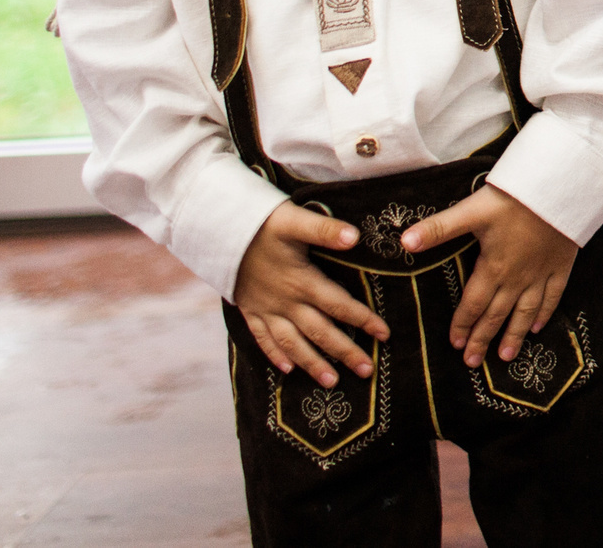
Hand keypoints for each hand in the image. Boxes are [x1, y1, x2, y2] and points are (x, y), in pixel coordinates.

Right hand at [231, 202, 391, 388]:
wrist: (217, 230)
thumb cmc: (261, 222)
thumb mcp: (294, 220)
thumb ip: (324, 230)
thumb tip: (355, 237)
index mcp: (302, 281)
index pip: (339, 305)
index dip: (363, 320)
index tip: (384, 335)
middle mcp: (285, 301)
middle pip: (320, 332)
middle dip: (344, 352)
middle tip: (366, 371)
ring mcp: (265, 309)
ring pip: (292, 343)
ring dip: (313, 363)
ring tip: (331, 383)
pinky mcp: (249, 309)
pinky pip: (263, 338)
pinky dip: (276, 355)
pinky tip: (287, 370)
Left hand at [402, 184, 577, 365]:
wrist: (560, 187)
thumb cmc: (514, 199)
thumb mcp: (472, 211)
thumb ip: (438, 229)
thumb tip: (403, 241)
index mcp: (493, 267)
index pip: (473, 304)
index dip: (462, 325)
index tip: (456, 345)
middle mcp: (517, 277)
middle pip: (497, 315)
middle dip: (483, 339)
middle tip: (473, 362)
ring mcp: (541, 273)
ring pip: (525, 312)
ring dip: (513, 335)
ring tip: (505, 356)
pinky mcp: (561, 264)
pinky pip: (553, 296)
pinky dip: (545, 313)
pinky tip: (538, 326)